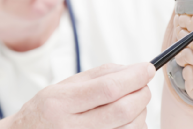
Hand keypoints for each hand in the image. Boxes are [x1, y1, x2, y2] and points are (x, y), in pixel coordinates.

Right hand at [10, 62, 155, 128]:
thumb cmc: (45, 111)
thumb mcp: (63, 87)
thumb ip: (97, 76)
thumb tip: (131, 69)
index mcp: (60, 102)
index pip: (107, 88)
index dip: (133, 77)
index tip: (147, 68)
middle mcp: (70, 127)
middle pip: (122, 110)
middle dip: (141, 94)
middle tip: (144, 84)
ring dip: (140, 112)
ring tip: (134, 101)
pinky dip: (135, 127)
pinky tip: (129, 119)